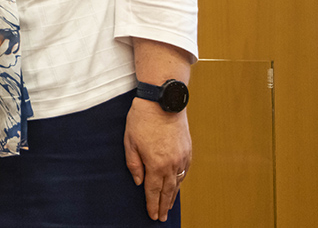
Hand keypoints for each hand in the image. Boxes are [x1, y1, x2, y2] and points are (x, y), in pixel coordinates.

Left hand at [124, 97, 191, 221]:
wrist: (163, 102)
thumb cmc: (142, 119)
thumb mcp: (129, 142)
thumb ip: (134, 164)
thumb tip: (139, 182)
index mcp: (156, 164)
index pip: (154, 191)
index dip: (152, 205)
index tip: (152, 216)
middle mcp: (172, 164)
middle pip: (168, 191)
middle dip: (164, 206)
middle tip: (161, 218)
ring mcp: (182, 158)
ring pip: (178, 183)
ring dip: (173, 196)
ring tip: (169, 207)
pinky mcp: (188, 150)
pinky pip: (184, 172)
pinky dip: (180, 182)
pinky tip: (176, 186)